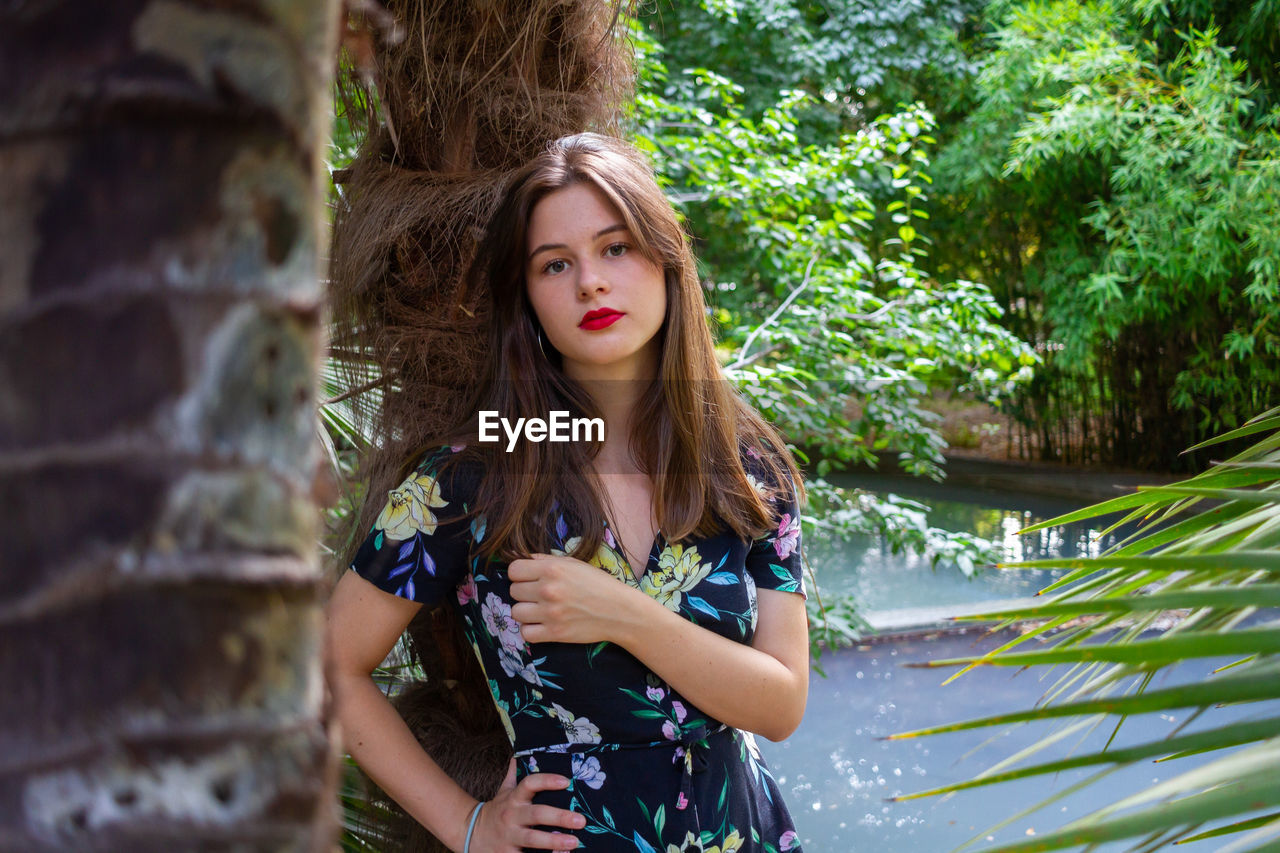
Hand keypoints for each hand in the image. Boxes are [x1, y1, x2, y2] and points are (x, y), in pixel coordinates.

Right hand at [467, 758, 583, 851]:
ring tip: (575, 842)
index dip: (547, 781)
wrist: (470, 834)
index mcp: (514, 798)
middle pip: (537, 814)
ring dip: (554, 842)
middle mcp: (512, 816)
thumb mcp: (504, 790)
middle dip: (559, 817)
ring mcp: (509, 837)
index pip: (530, 784)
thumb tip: (523, 751)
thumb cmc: (496, 811)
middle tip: (581, 820)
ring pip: (533, 839)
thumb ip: (515, 774)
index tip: (566, 781)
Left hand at [508, 553, 630, 644]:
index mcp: (552, 569)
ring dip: (526, 611)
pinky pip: (525, 633)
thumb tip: (523, 558)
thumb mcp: (574, 564)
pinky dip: (531, 630)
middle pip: (513, 591)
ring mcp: (550, 613)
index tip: (529, 578)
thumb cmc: (598, 584)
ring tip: (539, 610)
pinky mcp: (554, 633)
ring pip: (516, 612)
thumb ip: (547, 561)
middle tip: (539, 595)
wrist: (619, 611)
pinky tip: (542, 624)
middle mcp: (548, 590)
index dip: (520, 574)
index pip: (513, 570)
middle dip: (524, 592)